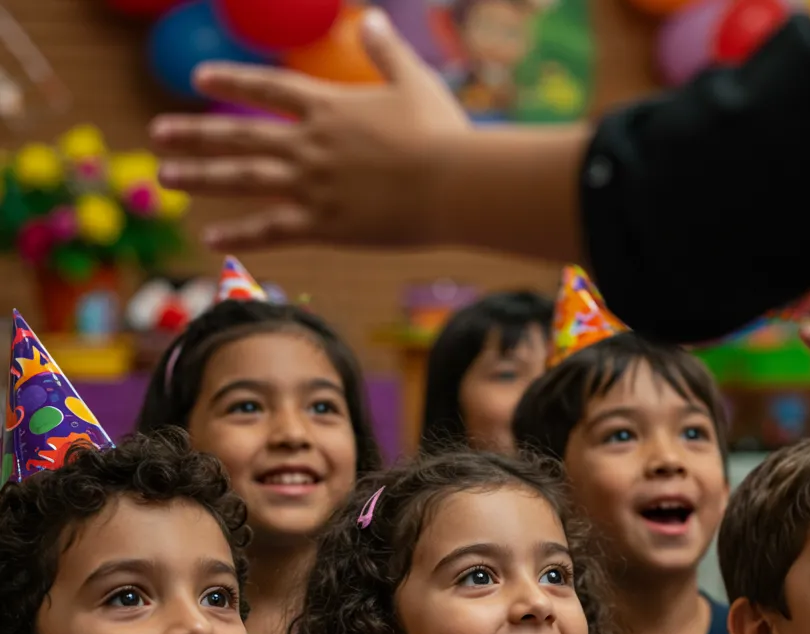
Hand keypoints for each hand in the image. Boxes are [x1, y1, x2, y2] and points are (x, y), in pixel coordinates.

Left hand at [149, 9, 468, 250]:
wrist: (453, 185)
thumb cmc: (442, 133)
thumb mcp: (414, 80)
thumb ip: (385, 50)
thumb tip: (369, 16)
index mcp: (328, 106)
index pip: (267, 88)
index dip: (231, 82)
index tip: (200, 79)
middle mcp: (309, 143)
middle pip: (239, 135)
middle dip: (195, 133)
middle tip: (158, 135)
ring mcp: (312, 185)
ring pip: (242, 179)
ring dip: (200, 176)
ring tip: (165, 177)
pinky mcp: (324, 225)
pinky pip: (271, 230)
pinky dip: (238, 234)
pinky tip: (208, 238)